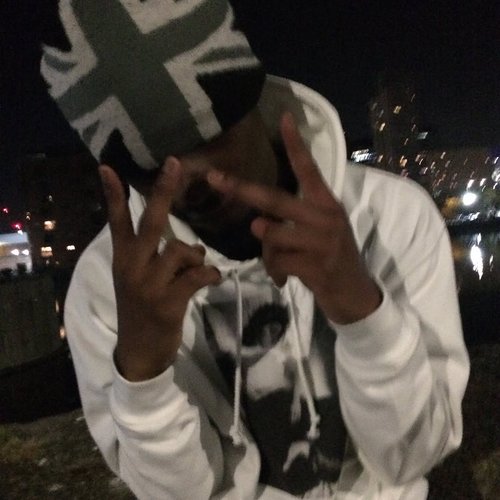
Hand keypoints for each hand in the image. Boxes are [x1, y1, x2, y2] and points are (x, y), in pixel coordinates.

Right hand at [99, 159, 220, 380]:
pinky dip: (210, 274)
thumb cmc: (142, 310)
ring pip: (181, 250)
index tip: (108, 167)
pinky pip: (198, 275)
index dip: (114, 195)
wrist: (139, 350)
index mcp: (123, 259)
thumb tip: (195, 246)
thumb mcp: (137, 280)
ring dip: (197, 256)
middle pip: (150, 223)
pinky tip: (212, 279)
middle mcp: (133, 267)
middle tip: (174, 163)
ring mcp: (149, 285)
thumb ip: (159, 258)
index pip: (116, 221)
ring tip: (198, 268)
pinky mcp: (168, 302)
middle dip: (163, 192)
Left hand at [207, 112, 380, 324]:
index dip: (295, 144)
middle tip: (214, 179)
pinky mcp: (318, 266)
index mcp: (327, 204)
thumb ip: (292, 223)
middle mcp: (326, 216)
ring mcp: (324, 241)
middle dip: (241, 190)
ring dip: (266, 250)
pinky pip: (277, 262)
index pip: (309, 169)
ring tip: (278, 262)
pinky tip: (283, 279)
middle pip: (275, 199)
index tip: (283, 117)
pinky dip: (274, 272)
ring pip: (271, 234)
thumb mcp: (319, 234)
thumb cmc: (332, 259)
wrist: (356, 295)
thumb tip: (257, 225)